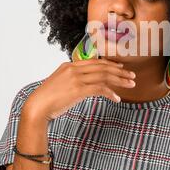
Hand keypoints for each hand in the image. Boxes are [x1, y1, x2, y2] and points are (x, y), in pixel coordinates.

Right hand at [21, 58, 135, 121]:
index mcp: (69, 65)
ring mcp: (76, 78)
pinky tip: (117, 99)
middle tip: (132, 76)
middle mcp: (74, 69)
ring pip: (104, 76)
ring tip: (131, 85)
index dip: (110, 64)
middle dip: (120, 71)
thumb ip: (72, 80)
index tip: (121, 67)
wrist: (36, 107)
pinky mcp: (78, 89)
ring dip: (120, 81)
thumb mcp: (60, 83)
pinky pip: (99, 89)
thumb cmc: (48, 99)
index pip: (95, 62)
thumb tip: (85, 85)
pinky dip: (110, 93)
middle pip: (103, 67)